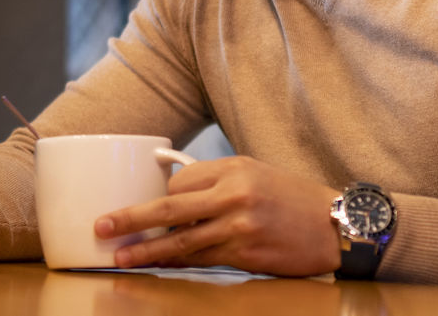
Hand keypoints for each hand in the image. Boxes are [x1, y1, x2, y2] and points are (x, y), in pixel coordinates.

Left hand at [93, 155, 340, 275]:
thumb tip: (174, 197)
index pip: (178, 184)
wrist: (335, 225)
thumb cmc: (292, 197)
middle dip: (130, 219)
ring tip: (121, 257)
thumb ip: (216, 181)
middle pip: (169, 209)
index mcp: (232, 169)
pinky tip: (159, 268)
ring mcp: (239, 227)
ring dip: (148, 252)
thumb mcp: (254, 173)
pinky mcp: (246, 255)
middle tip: (102, 226)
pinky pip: (203, 261)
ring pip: (182, 243)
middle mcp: (233, 195)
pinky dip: (178, 265)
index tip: (139, 212)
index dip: (155, 200)